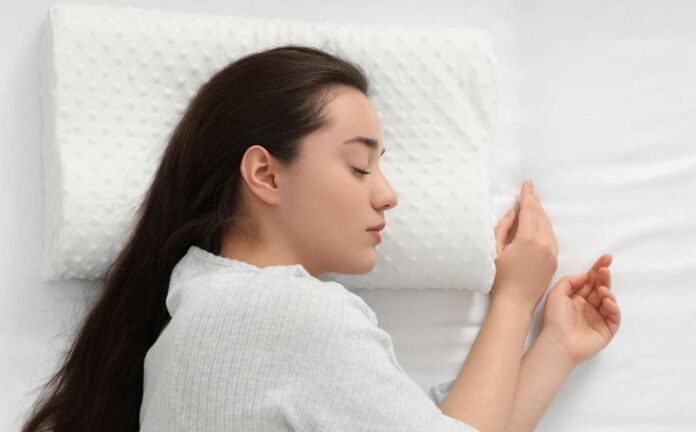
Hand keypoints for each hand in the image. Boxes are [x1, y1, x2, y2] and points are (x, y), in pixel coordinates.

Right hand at [491, 180, 558, 311]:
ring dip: (540, 215)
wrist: (515, 302)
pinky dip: (545, 227)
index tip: (527, 184)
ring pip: (548, 226)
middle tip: (529, 193)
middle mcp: (544, 243)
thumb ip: (503, 228)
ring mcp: (552, 252)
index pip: (530, 210)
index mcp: (528, 238)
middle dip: (534, 203)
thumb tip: (513, 213)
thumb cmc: (499, 278)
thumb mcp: (495, 250)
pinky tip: (538, 225)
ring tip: (532, 206)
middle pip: (541, 216)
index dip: (528, 195)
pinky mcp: (554, 261)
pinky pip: (552, 237)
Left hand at [540, 254, 620, 365]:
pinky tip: (606, 301)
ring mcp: (598, 318)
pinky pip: (615, 316)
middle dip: (604, 277)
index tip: (606, 258)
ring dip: (607, 291)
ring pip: (609, 300)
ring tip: (601, 289)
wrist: (558, 341)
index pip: (590, 280)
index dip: (598, 269)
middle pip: (600, 287)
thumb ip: (571, 281)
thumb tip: (586, 275)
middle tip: (605, 270)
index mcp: (576, 298)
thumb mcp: (557, 293)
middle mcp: (588, 306)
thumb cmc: (555, 318)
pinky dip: (613, 307)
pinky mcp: (606, 330)